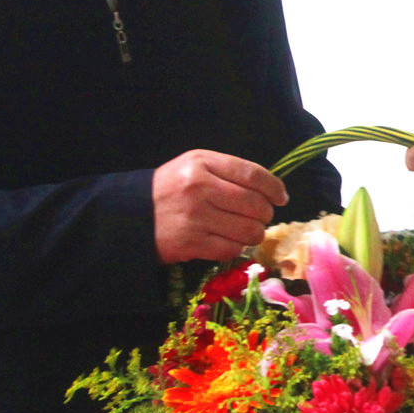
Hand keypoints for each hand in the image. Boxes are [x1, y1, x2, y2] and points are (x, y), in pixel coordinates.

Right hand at [152, 150, 288, 263]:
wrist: (132, 215)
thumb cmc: (171, 189)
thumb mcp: (195, 167)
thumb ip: (229, 172)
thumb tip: (269, 189)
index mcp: (203, 163)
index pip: (252, 174)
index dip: (274, 187)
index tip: (281, 197)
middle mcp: (200, 188)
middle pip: (255, 205)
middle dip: (265, 214)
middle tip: (259, 216)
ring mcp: (196, 217)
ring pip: (248, 230)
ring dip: (253, 234)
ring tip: (245, 230)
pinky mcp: (192, 243)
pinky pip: (231, 249)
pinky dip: (235, 247)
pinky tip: (227, 241)